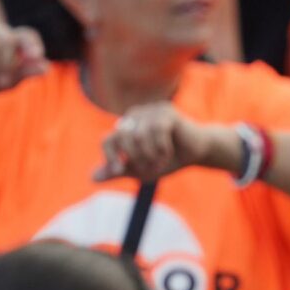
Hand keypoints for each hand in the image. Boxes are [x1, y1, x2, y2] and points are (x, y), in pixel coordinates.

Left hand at [96, 103, 236, 182]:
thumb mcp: (140, 169)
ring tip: (161, 162)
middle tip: (151, 171)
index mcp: (125, 128)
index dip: (110, 156)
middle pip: (124, 138)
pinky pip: (157, 131)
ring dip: (150, 156)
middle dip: (136, 159)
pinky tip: (168, 152)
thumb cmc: (167, 158)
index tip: (119, 171)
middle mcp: (135, 116)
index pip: (108, 140)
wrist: (197, 152)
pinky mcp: (166, 111)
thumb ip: (117, 172)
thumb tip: (92, 178)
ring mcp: (150, 111)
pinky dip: (162, 148)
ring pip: (140, 136)